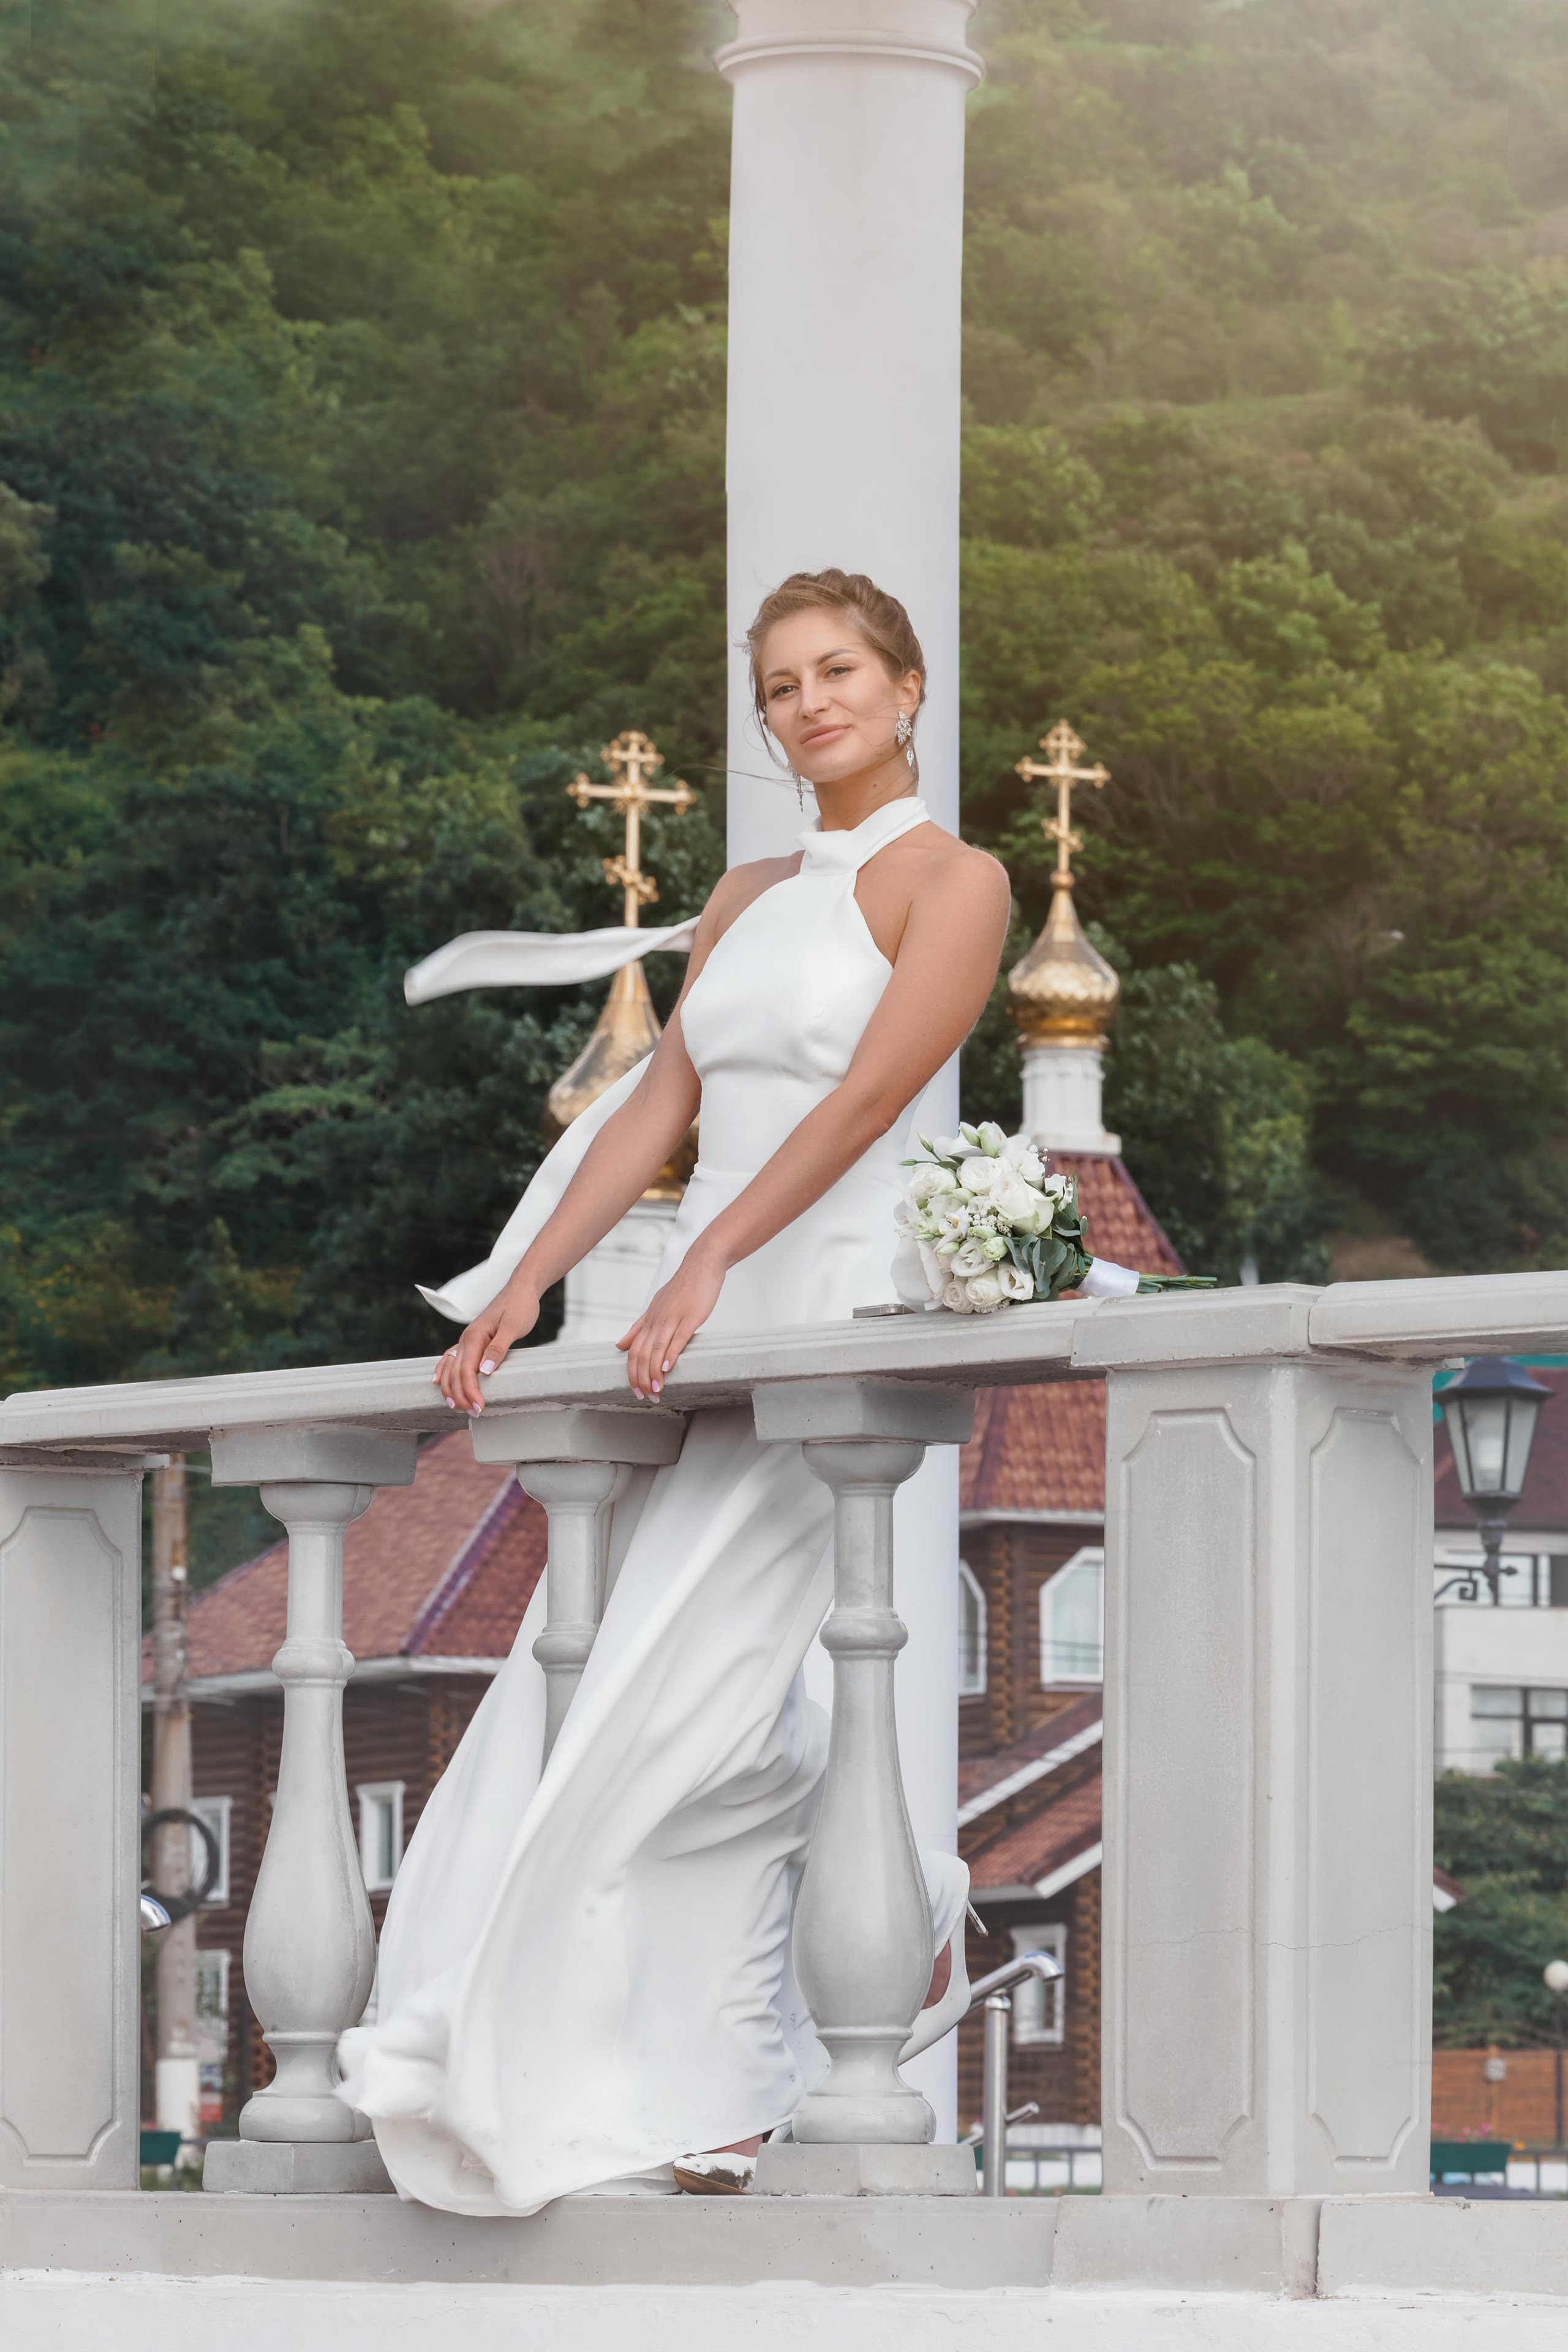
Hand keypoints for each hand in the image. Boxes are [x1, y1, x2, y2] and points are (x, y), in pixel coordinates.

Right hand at [433, 1283, 539, 1414]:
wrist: (521, 1289)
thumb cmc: (520, 1306)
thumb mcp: (513, 1327)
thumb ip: (498, 1349)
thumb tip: (484, 1371)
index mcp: (475, 1336)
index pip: (467, 1372)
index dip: (471, 1392)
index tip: (480, 1408)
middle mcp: (466, 1339)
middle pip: (455, 1373)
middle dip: (461, 1396)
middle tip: (473, 1414)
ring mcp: (467, 1339)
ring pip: (450, 1368)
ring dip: (450, 1389)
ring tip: (456, 1406)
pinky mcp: (472, 1339)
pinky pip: (451, 1358)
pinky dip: (443, 1372)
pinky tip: (437, 1382)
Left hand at [617, 1243, 724, 1398]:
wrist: (701, 1264)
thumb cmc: (682, 1288)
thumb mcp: (655, 1306)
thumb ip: (638, 1327)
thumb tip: (619, 1345)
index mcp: (649, 1320)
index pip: (633, 1351)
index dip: (631, 1373)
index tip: (635, 1390)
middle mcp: (657, 1320)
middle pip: (641, 1354)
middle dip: (641, 1379)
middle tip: (645, 1397)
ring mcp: (673, 1318)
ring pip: (657, 1349)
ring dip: (654, 1373)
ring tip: (656, 1391)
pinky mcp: (691, 1316)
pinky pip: (678, 1337)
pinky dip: (671, 1354)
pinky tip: (668, 1368)